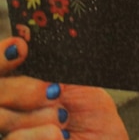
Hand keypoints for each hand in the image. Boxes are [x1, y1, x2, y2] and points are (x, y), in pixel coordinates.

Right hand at [0, 37, 128, 139]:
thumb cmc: (91, 116)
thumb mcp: (77, 84)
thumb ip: (53, 68)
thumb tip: (29, 47)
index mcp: (19, 85)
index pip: (0, 67)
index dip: (1, 56)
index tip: (19, 48)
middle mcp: (7, 107)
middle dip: (22, 89)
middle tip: (53, 92)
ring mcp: (8, 131)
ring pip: (1, 118)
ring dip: (36, 117)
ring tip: (63, 119)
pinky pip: (13, 139)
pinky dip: (40, 136)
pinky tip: (59, 137)